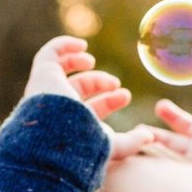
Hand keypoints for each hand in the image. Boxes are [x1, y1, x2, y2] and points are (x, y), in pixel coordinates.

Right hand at [23, 35, 152, 158]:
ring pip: (62, 71)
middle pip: (78, 88)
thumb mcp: (111, 147)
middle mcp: (57, 108)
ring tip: (91, 60)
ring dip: (77, 62)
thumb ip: (130, 143)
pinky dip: (64, 46)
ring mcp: (48, 90)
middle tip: (115, 84)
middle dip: (99, 83)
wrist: (58, 138)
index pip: (90, 109)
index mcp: (72, 125)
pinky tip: (82, 45)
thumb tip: (149, 136)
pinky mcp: (42, 75)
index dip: (109, 101)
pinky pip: (49, 54)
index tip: (125, 96)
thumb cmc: (83, 146)